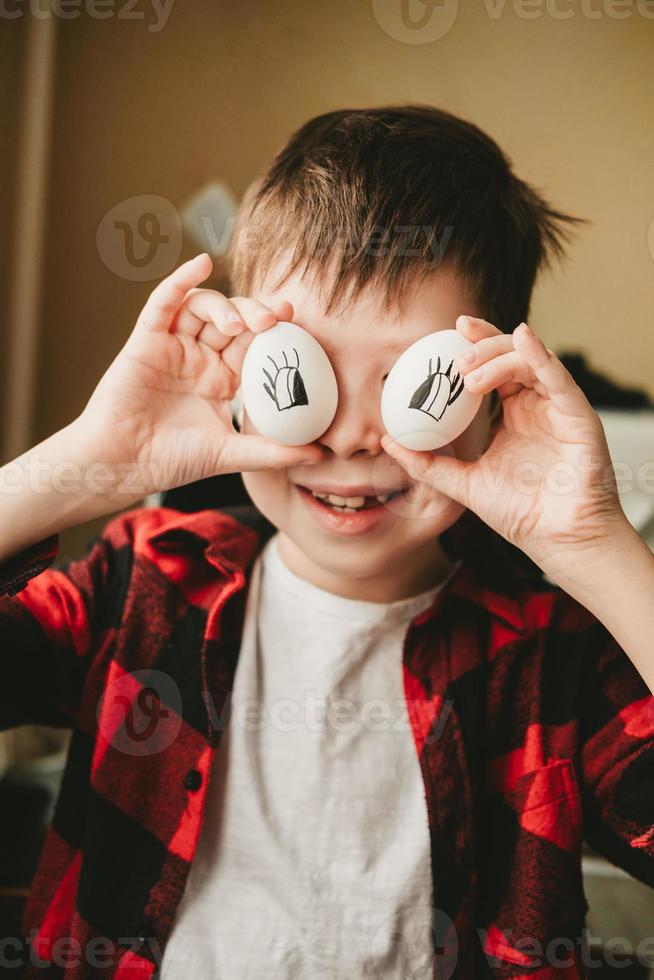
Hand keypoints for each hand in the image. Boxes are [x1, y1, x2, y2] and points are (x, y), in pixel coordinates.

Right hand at [74, 254, 322, 499]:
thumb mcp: (231, 455)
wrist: (123, 464)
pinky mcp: (145, 340)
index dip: (275, 330)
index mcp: (222, 379)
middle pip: (233, 320)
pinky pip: (163, 303)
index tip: (297, 322)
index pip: (254, 345)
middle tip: (277, 316)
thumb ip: (274, 452)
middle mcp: (199, 358)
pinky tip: (201, 264)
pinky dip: (180, 280)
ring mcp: (172, 346)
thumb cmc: (171, 461)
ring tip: (238, 324)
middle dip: (256, 312)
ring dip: (224, 307)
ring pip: (202, 308)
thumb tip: (321, 455)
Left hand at [381, 316, 629, 579]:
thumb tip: (388, 442)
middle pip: (512, 356)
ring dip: (499, 357)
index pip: (493, 368)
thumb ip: (428, 463)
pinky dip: (540, 356)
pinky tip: (523, 339)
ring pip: (532, 361)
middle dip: (483, 345)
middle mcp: (537, 405)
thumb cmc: (521, 513)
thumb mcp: (463, 483)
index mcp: (513, 414)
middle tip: (455, 356)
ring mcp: (559, 409)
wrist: (555, 541)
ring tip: (469, 373)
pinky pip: (559, 378)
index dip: (475, 345)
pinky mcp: (579, 417)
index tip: (447, 333)